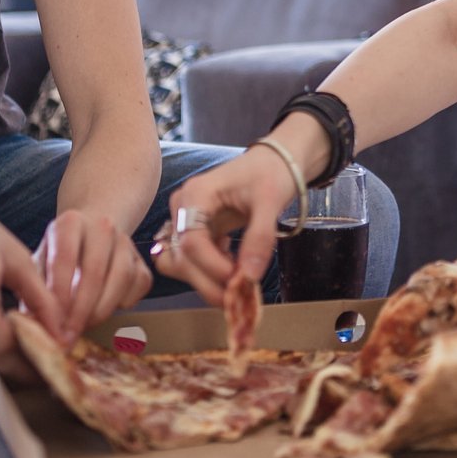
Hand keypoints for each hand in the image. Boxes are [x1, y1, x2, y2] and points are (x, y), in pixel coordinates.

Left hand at [35, 207, 152, 343]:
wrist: (89, 236)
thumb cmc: (59, 255)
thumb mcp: (40, 265)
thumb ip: (35, 291)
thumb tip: (31, 325)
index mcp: (70, 223)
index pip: (65, 260)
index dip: (59, 296)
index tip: (53, 322)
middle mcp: (101, 226)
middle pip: (95, 271)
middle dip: (81, 310)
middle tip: (69, 334)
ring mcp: (126, 241)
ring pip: (121, 278)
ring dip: (102, 309)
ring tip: (84, 326)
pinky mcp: (142, 258)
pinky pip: (139, 284)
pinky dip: (123, 303)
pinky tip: (103, 310)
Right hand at [151, 145, 298, 304]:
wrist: (276, 161)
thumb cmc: (271, 172)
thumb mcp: (270, 202)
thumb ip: (259, 238)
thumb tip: (249, 277)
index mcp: (195, 194)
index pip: (191, 242)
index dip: (212, 267)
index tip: (238, 281)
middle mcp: (183, 208)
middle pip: (180, 258)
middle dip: (208, 282)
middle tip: (238, 296)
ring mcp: (186, 220)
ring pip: (181, 264)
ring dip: (205, 280)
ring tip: (236, 277)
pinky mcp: (196, 231)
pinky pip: (192, 261)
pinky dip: (210, 272)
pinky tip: (232, 264)